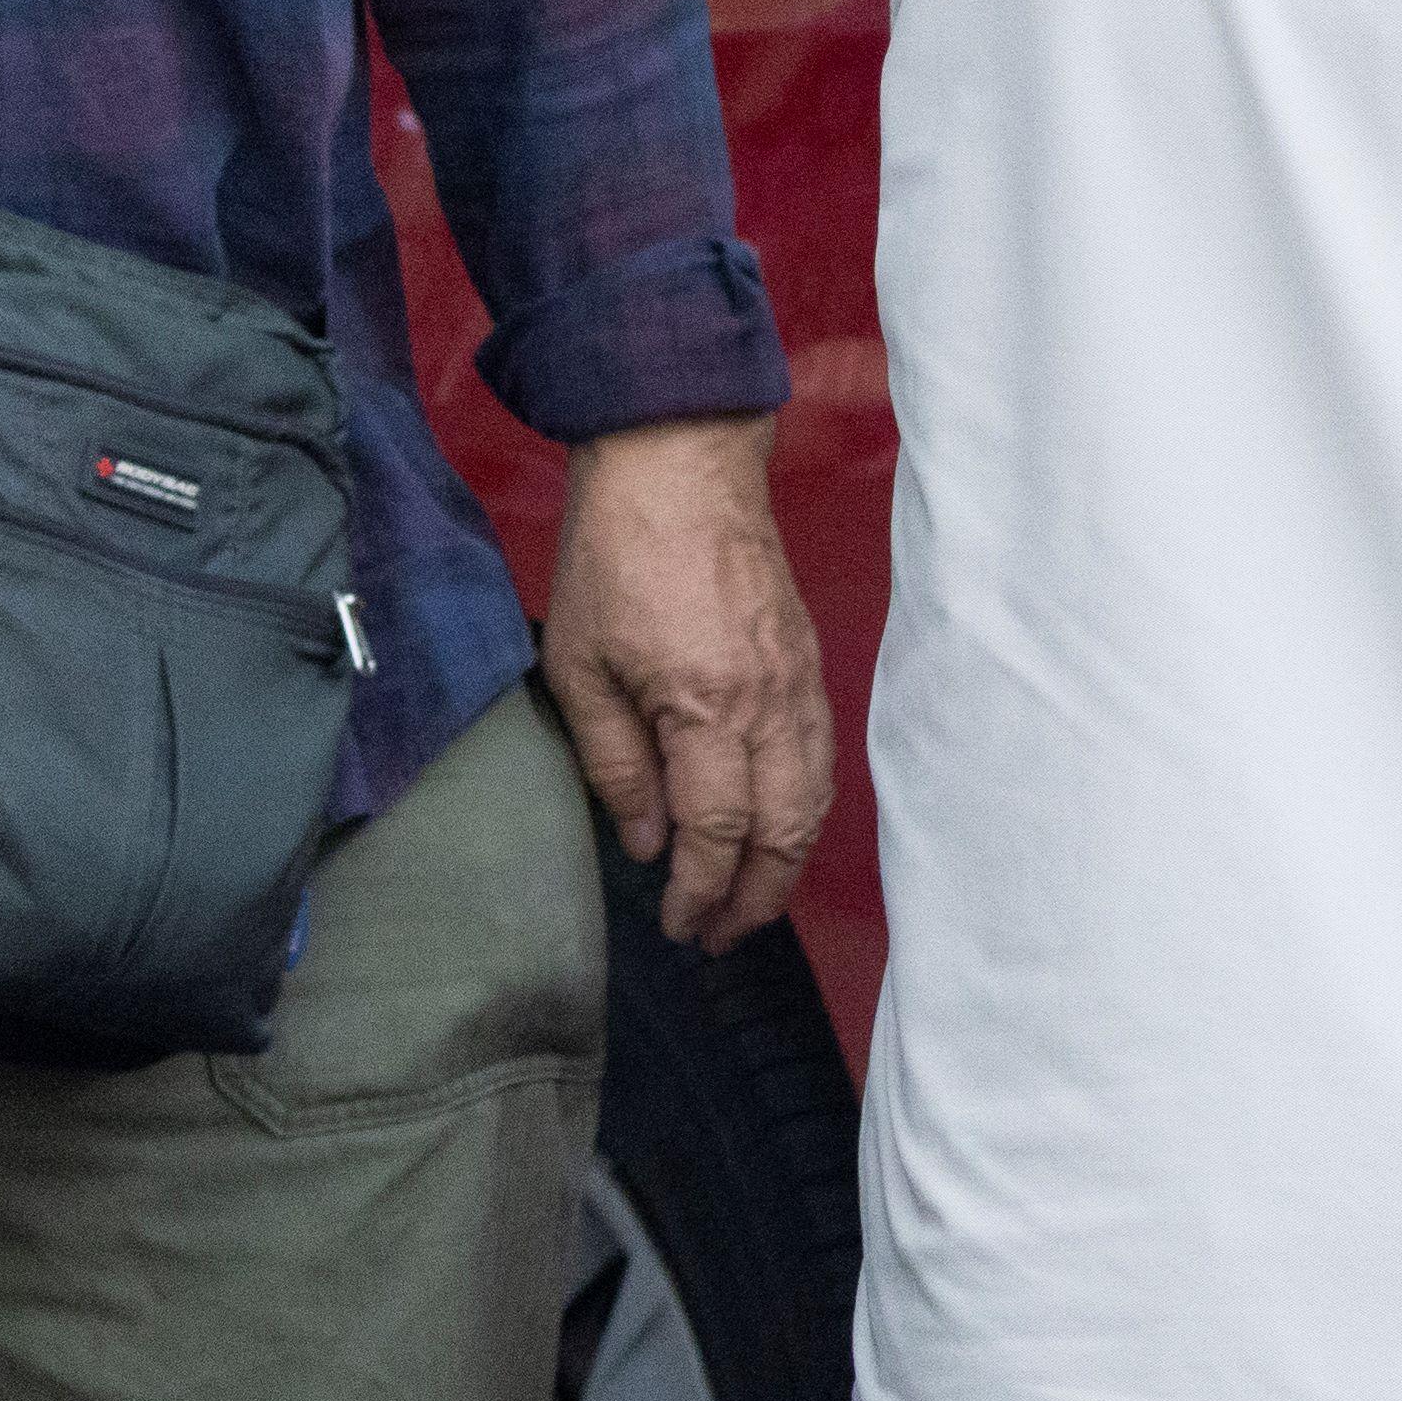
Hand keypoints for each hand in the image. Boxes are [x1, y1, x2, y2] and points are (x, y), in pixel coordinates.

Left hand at [541, 416, 835, 950]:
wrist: (681, 464)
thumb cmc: (616, 558)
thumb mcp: (580, 665)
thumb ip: (615, 762)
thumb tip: (644, 841)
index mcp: (706, 706)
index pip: (718, 830)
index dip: (700, 889)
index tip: (679, 925)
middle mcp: (769, 704)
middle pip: (785, 829)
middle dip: (756, 896)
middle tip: (720, 936)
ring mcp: (799, 682)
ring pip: (815, 798)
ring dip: (789, 862)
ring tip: (752, 900)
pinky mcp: (810, 663)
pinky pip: (822, 757)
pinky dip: (807, 809)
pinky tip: (781, 828)